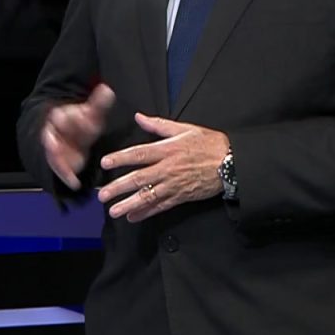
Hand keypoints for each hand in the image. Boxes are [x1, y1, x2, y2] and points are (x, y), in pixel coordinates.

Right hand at [40, 83, 114, 189]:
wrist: (69, 139)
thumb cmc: (81, 124)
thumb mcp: (91, 114)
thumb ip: (98, 103)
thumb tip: (107, 89)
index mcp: (61, 116)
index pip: (61, 115)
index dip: (70, 117)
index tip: (81, 118)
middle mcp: (54, 132)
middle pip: (51, 136)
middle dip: (54, 141)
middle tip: (55, 144)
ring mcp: (54, 149)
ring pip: (52, 154)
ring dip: (57, 160)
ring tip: (65, 168)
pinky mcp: (58, 163)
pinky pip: (59, 170)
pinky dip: (66, 176)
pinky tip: (75, 183)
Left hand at [96, 113, 229, 222]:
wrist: (231, 163)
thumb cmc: (209, 143)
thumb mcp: (185, 128)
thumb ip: (159, 124)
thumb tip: (139, 117)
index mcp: (167, 150)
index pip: (139, 154)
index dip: (120, 158)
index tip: (105, 162)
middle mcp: (167, 168)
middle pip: (139, 179)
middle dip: (119, 187)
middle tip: (102, 194)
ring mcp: (174, 185)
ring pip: (148, 196)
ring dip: (129, 204)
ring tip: (113, 211)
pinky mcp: (181, 196)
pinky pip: (161, 206)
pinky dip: (146, 213)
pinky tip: (133, 217)